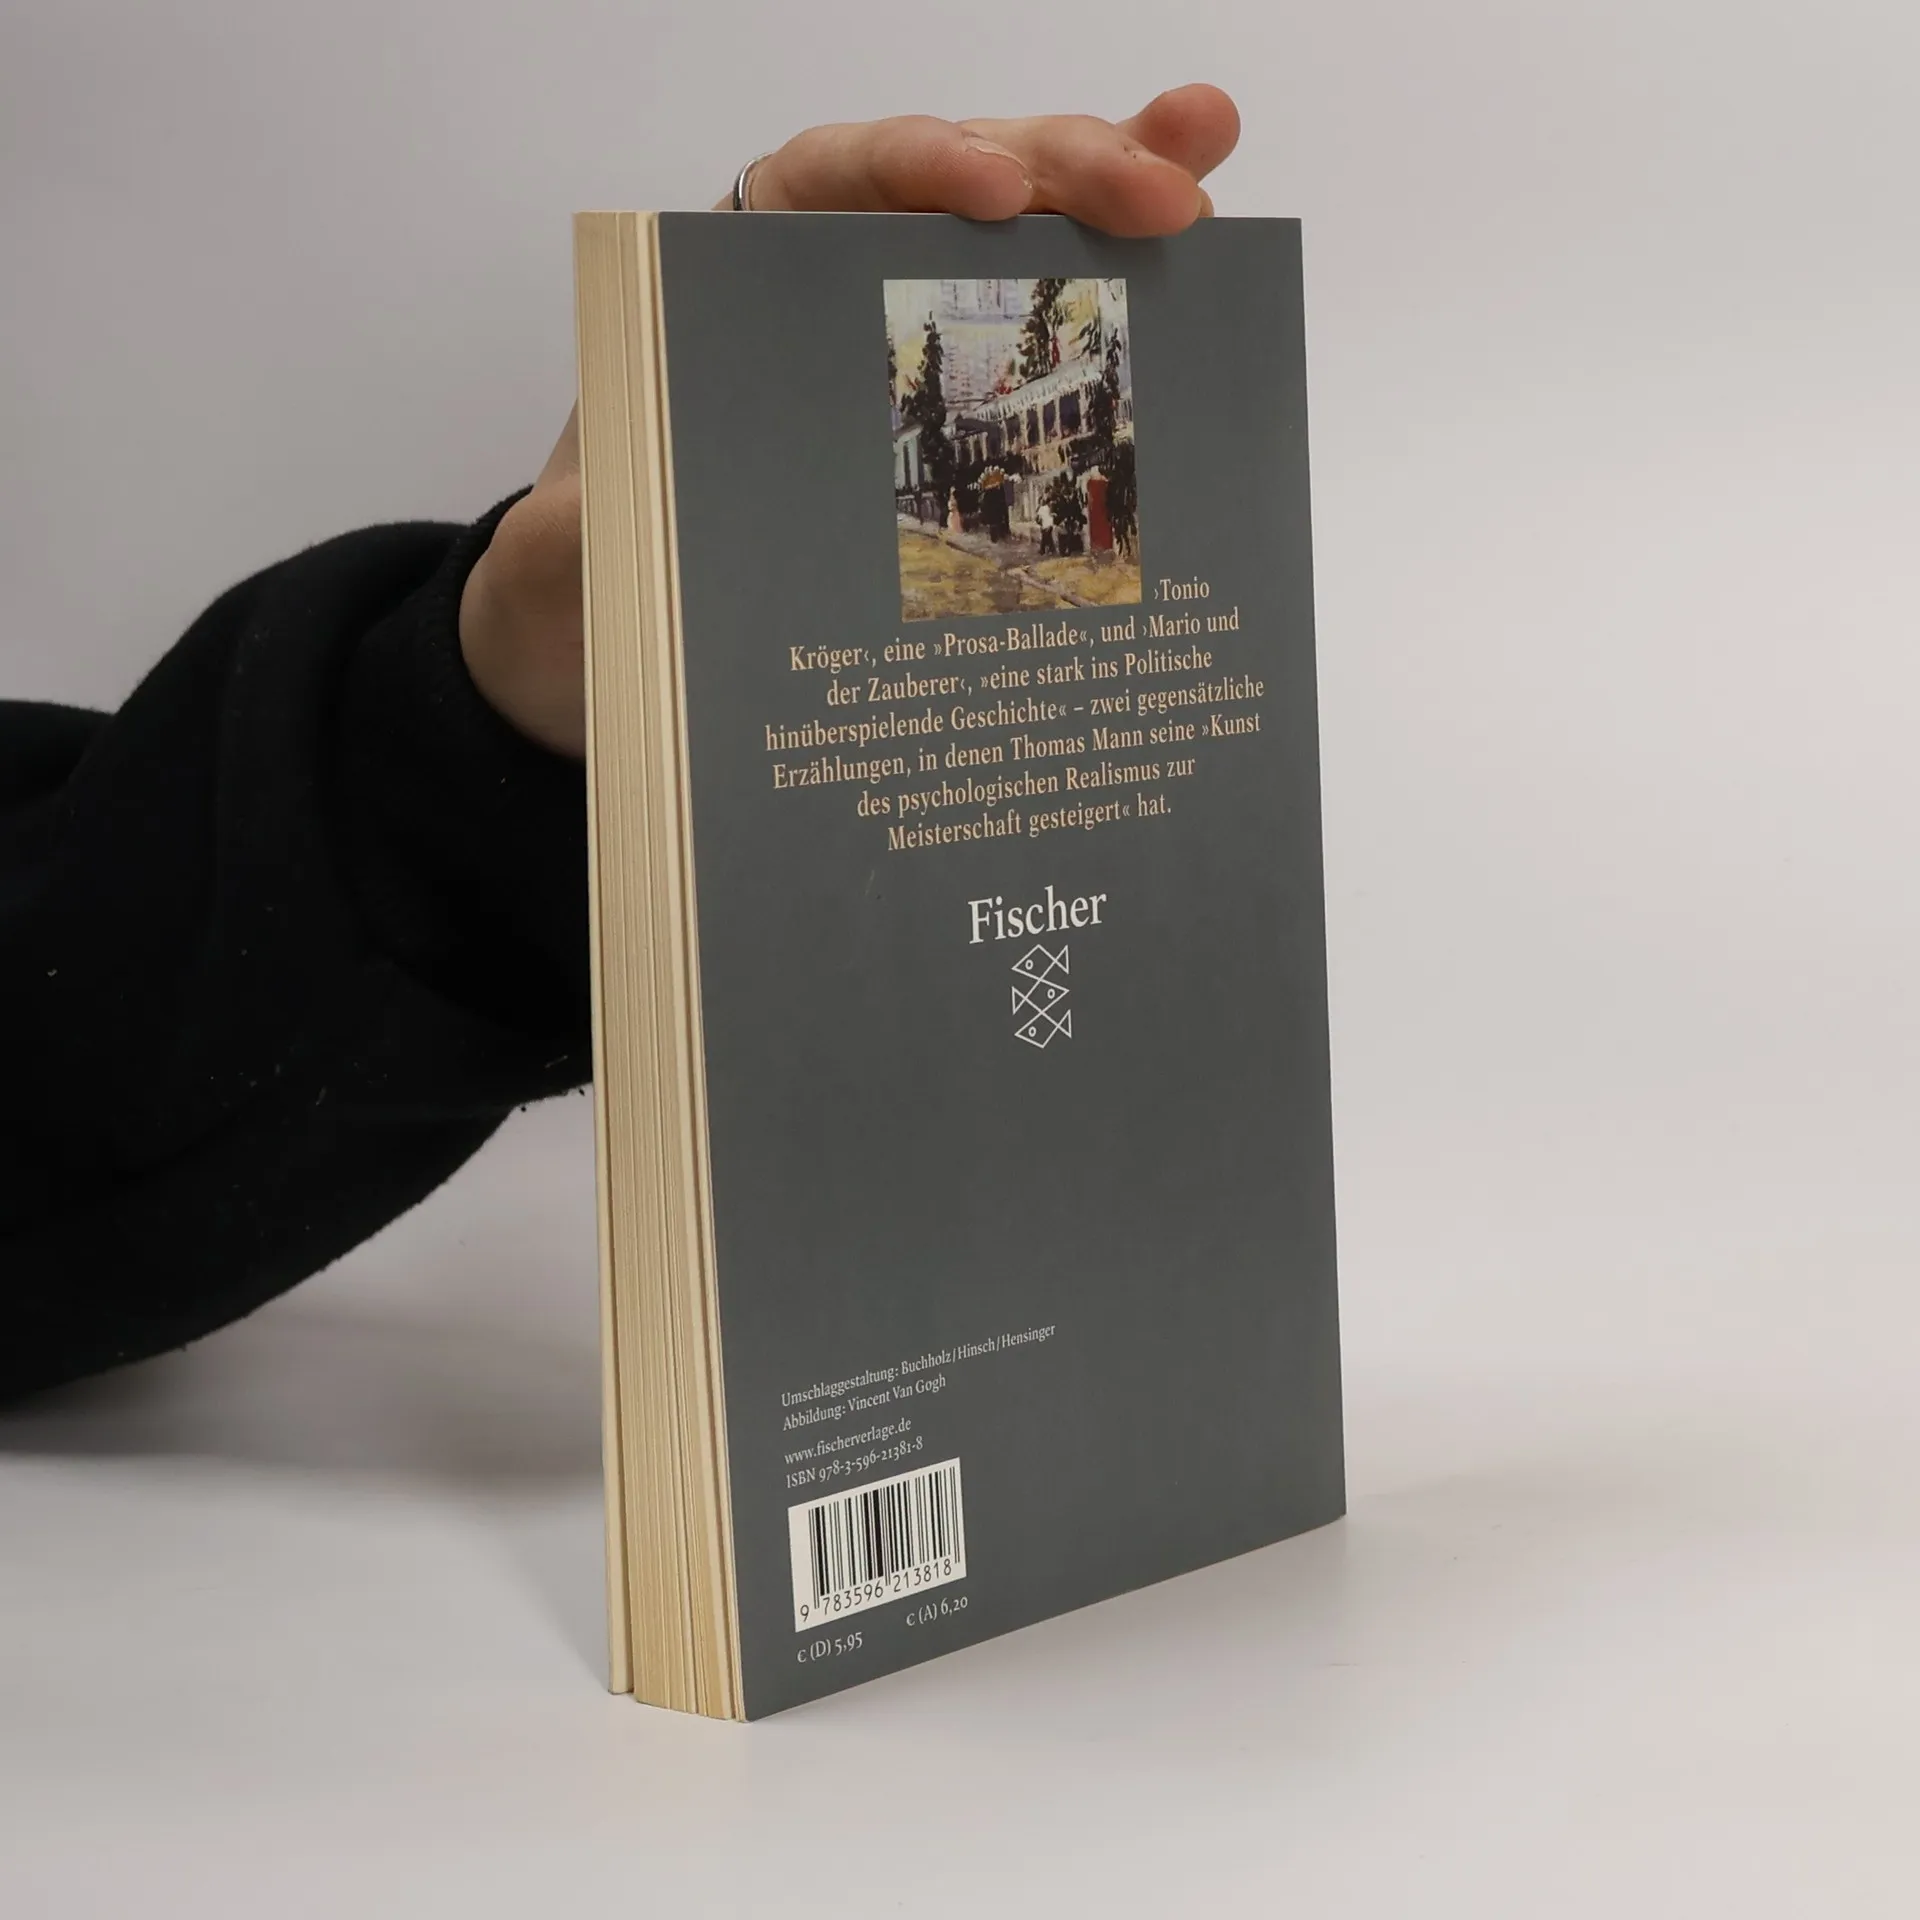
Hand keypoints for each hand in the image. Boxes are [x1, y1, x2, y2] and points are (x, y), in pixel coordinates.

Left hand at [459, 85, 1240, 757]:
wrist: (607, 646)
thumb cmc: (594, 577)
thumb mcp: (575, 555)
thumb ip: (585, 528)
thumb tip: (608, 526)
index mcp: (726, 277)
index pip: (830, 177)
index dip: (921, 168)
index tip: (998, 199)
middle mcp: (821, 284)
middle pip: (953, 184)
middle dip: (1065, 172)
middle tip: (1170, 193)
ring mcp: (899, 338)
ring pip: (1018, 241)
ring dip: (1119, 193)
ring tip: (1208, 166)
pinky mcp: (950, 414)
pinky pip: (1037, 340)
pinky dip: (1114, 303)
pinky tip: (1196, 267)